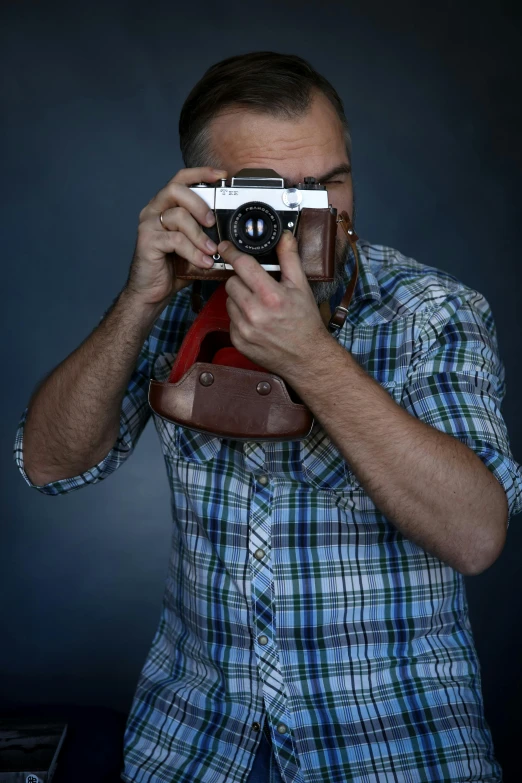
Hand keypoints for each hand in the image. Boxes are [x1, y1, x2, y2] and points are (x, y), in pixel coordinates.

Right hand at [125, 166, 226, 306]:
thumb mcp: (195, 246)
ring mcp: (149, 224)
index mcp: (166, 206)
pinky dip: (193, 252)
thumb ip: (206, 234)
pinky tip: (203, 262)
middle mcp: (154, 210)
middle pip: (176, 190)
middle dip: (199, 204)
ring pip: (178, 216)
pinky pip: (175, 239)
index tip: (222, 177)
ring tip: (211, 251)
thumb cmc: (172, 268)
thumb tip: (233, 233)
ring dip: (199, 235)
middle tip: (212, 222)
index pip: (181, 179)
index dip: (201, 173)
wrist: (151, 292)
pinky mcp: (147, 241)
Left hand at [221, 230, 330, 377]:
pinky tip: (256, 321)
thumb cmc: (306, 322)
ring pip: (228, 301)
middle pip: (231, 282)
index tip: (226, 247)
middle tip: (257, 286)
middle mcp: (255, 313)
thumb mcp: (301, 287)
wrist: (307, 358)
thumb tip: (284, 236)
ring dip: (239, 299)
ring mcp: (244, 330)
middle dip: (242, 281)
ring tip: (258, 305)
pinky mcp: (238, 341)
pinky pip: (230, 320)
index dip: (231, 252)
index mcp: (271, 296)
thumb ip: (290, 259)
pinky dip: (239, 317)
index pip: (242, 265)